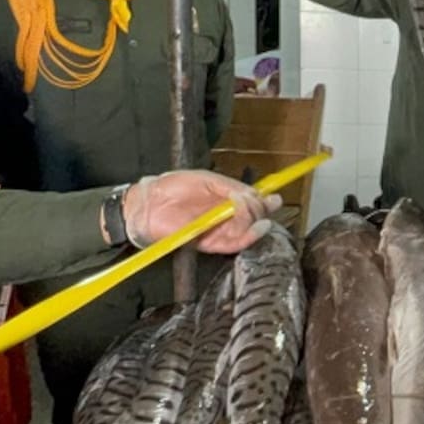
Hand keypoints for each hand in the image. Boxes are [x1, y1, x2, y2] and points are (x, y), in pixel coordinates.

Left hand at [122, 170, 281, 252]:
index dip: (267, 203)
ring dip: (253, 218)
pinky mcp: (211, 244)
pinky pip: (236, 244)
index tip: (274, 198)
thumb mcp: (207, 179)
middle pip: (256, 219)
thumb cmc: (173, 188)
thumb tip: (258, 194)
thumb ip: (232, 186)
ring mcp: (220, 232)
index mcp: (227, 202)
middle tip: (249, 199)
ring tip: (243, 205)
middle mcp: (227, 219)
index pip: (254, 205)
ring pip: (249, 231)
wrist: (148, 203)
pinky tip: (255, 225)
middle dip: (259, 208)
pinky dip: (249, 235)